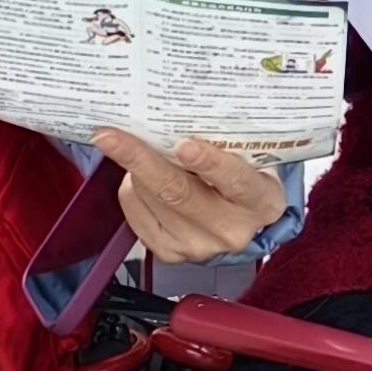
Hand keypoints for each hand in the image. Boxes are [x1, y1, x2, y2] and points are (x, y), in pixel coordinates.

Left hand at [93, 126, 289, 264]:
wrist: (242, 222)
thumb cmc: (245, 177)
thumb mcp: (250, 158)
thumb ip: (224, 143)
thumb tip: (175, 117)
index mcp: (260, 201)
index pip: (235, 181)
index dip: (210, 162)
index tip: (184, 145)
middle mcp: (231, 230)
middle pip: (179, 193)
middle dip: (142, 161)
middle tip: (111, 137)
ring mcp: (198, 246)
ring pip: (152, 199)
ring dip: (136, 169)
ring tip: (132, 145)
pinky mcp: (170, 253)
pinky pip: (136, 213)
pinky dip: (132, 188)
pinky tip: (139, 176)